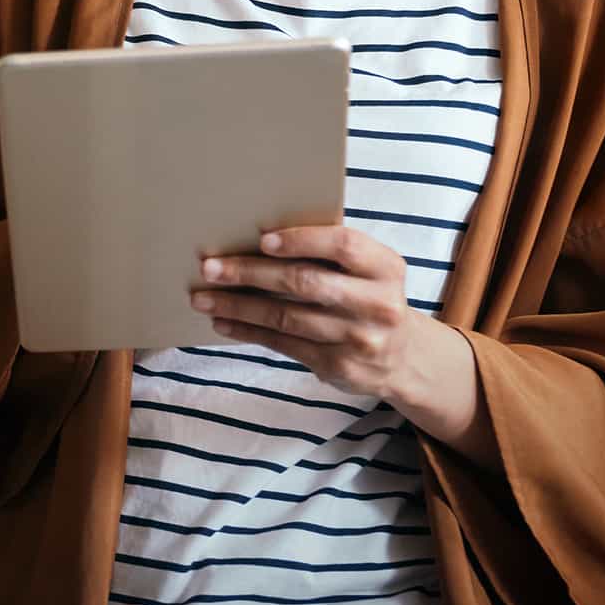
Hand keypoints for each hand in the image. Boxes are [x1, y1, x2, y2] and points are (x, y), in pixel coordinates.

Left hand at [191, 226, 497, 464]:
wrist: (402, 357)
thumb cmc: (368, 297)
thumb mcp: (367, 272)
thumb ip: (329, 254)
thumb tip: (255, 238)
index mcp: (386, 268)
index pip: (343, 245)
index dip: (301, 240)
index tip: (262, 239)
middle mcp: (378, 304)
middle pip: (304, 282)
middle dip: (250, 273)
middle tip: (210, 267)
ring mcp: (359, 339)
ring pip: (286, 317)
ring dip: (238, 305)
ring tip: (203, 297)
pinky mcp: (339, 366)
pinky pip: (283, 343)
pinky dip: (248, 331)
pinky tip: (223, 321)